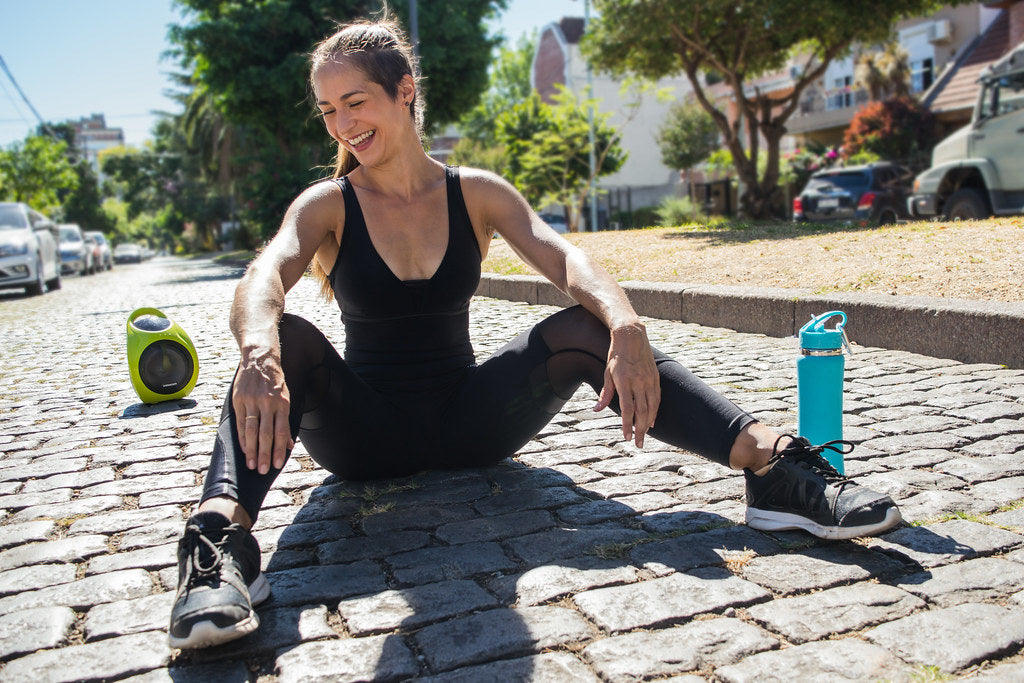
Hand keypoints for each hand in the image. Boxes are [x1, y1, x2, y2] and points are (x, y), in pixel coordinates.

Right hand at [232, 355, 293, 473]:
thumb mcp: (286, 397)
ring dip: (251, 450)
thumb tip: (289, 444)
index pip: (281, 431)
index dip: (279, 449)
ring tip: (252, 464)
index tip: (278, 464)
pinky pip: (240, 422)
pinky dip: (242, 438)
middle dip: (264, 454)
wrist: (259, 359)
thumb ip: (286, 421)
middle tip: (263, 470)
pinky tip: (244, 449)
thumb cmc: (275, 382)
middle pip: (265, 433)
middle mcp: (267, 403)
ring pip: (251, 430)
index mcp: (282, 403)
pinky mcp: (239, 399)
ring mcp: (252, 401)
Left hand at [593, 323, 660, 447]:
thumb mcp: (607, 373)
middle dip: (640, 430)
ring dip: (648, 423)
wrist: (632, 336)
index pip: (627, 409)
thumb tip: (597, 410)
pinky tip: (652, 421)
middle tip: (638, 444)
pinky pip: (657, 398)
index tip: (627, 437)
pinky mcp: (655, 377)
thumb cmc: (616, 355)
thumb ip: (605, 393)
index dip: (627, 425)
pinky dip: (655, 411)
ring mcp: (649, 380)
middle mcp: (639, 382)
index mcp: (624, 381)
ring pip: (652, 407)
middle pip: (641, 412)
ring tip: (645, 435)